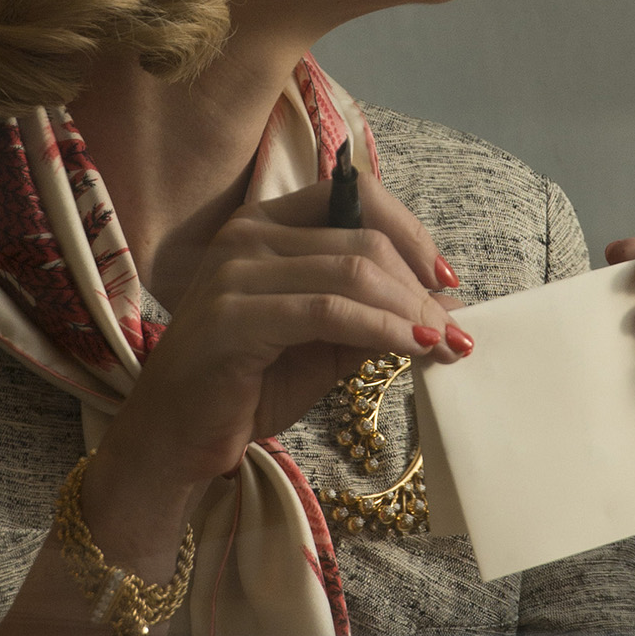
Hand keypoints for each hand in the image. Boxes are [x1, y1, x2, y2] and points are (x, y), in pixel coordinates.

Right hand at [88, 175, 466, 559]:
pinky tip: (412, 349)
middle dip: (421, 286)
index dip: (412, 234)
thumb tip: (443, 307)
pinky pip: (327, 311)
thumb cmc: (248, 387)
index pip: (355, 197)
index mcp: (266, 224)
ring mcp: (234, 271)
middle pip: (362, 239)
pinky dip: (380, 328)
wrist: (176, 438)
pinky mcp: (232, 316)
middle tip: (457, 331)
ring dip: (410, 310)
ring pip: (351, 272)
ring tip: (444, 344)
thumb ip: (371, 314)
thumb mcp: (322, 344)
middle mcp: (247, 234)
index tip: (448, 282)